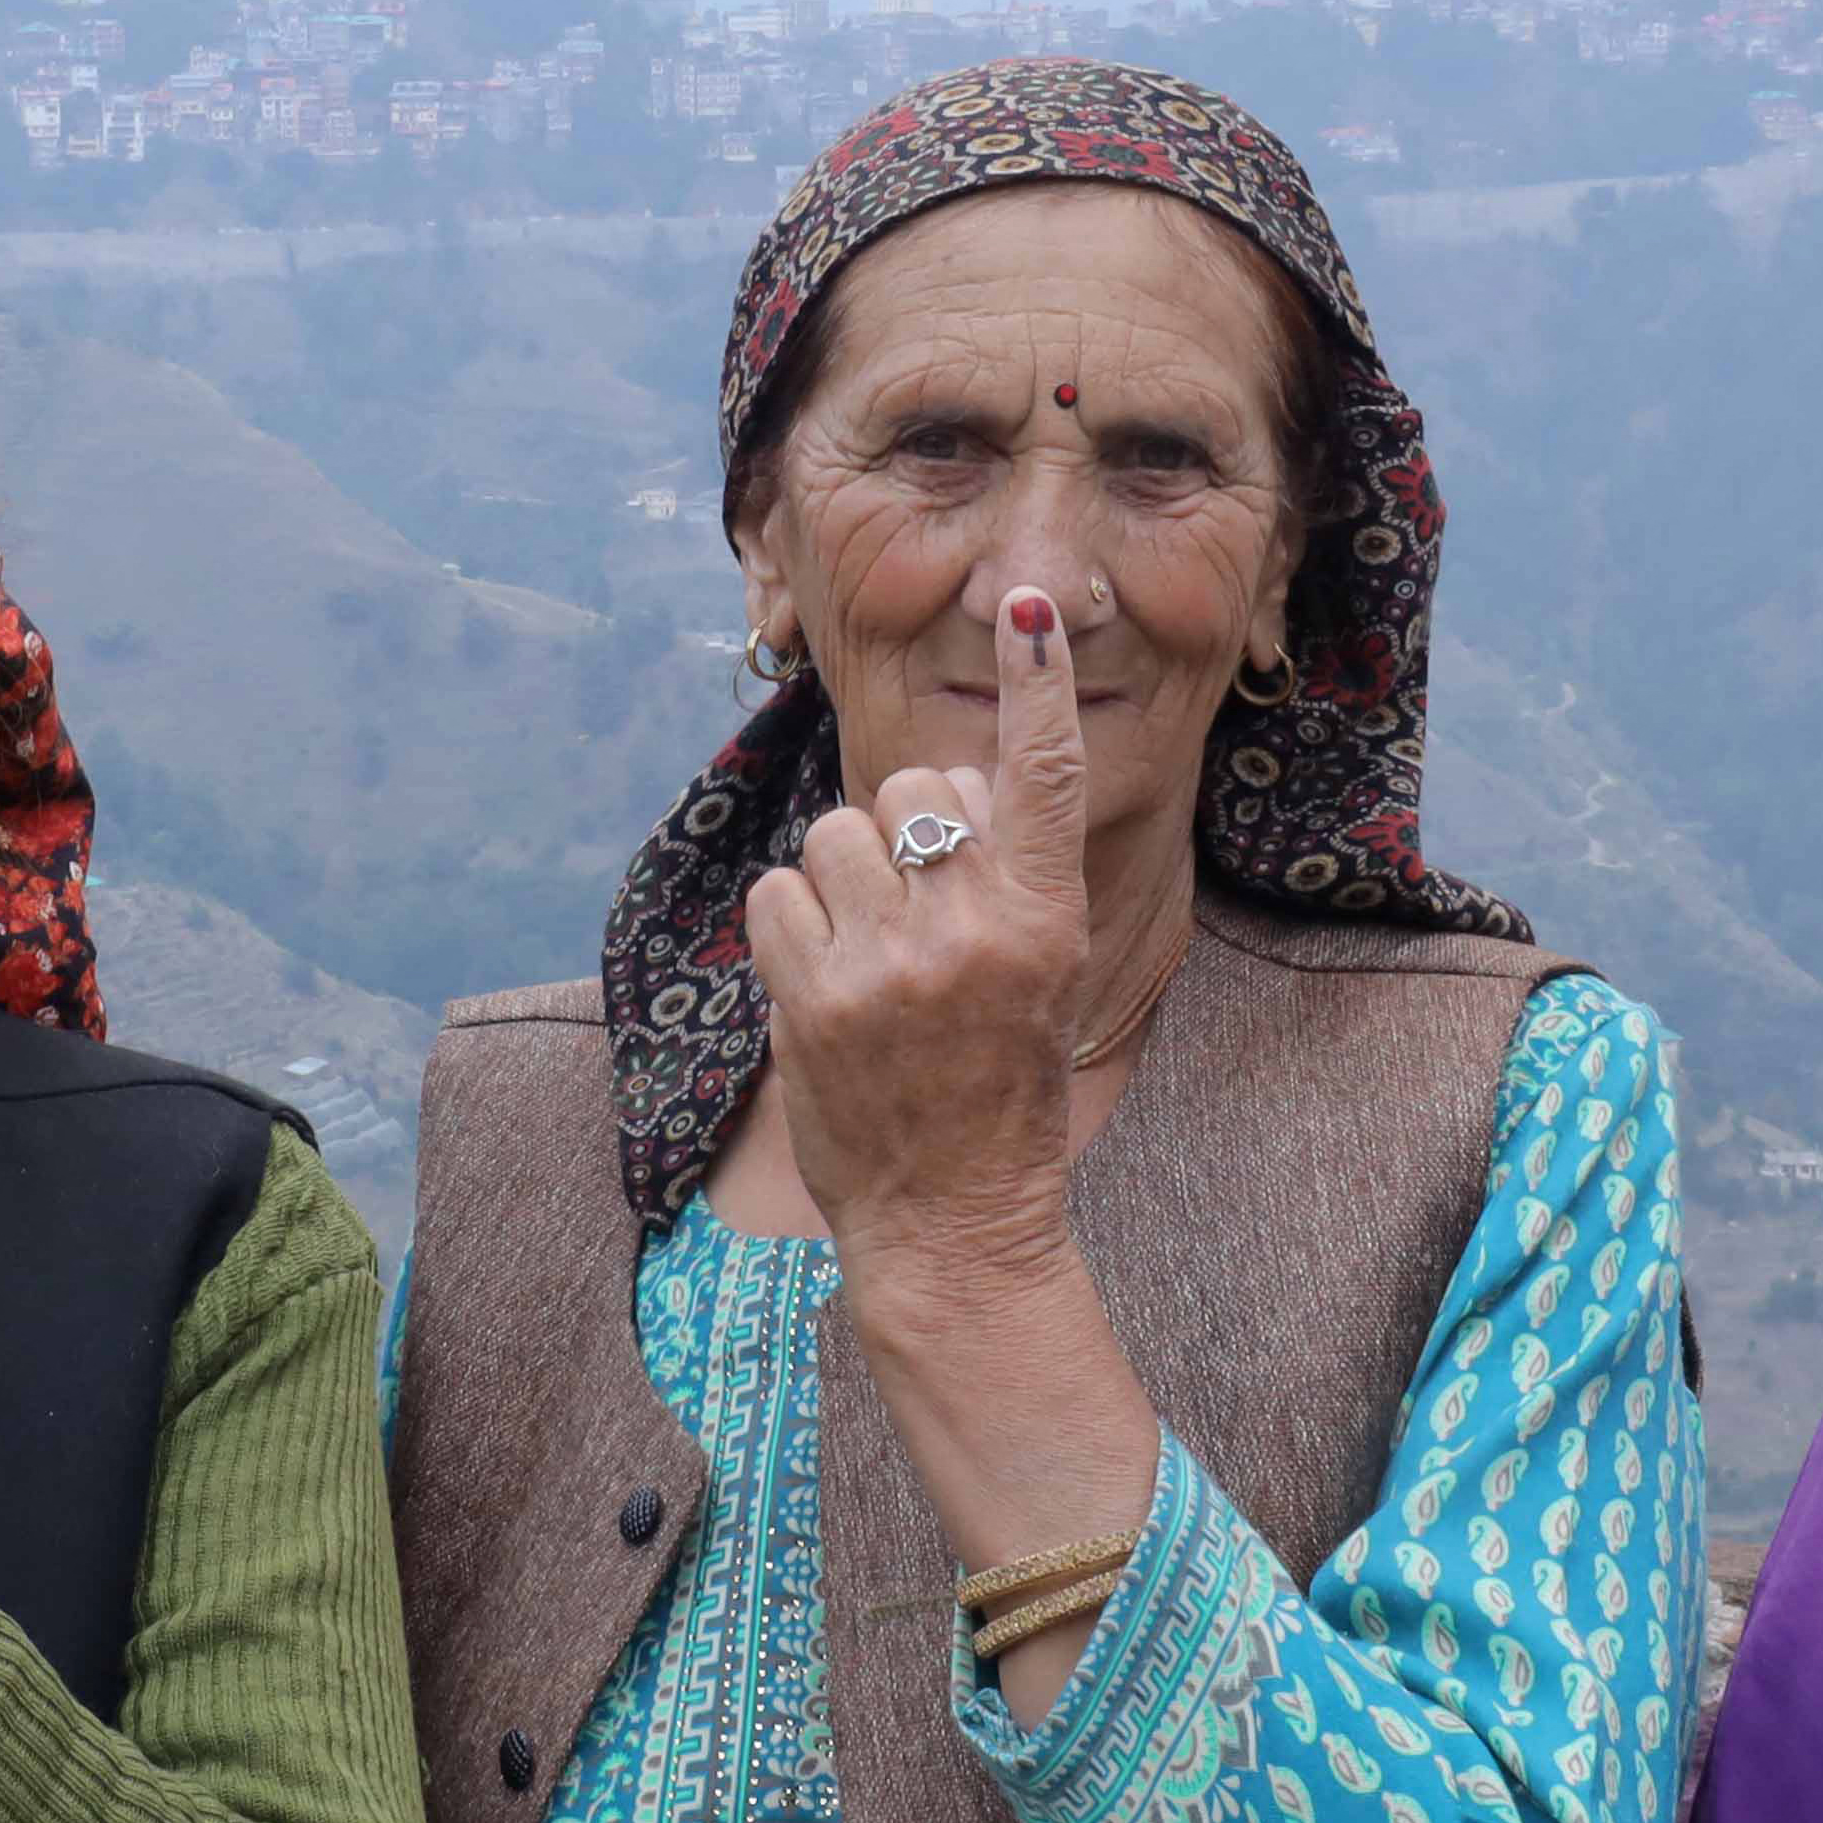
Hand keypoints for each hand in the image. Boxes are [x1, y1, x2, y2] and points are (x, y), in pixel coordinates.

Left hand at [741, 587, 1089, 1307]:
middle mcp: (974, 929)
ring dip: (837, 880)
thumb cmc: (996, 1084)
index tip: (1033, 609)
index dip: (1038, 688)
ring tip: (866, 955)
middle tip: (915, 917)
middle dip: (901, 831)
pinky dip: (786, 926)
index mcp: (1046, 920)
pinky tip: (818, 981)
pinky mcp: (812, 997)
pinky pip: (776, 892)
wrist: (954, 1213)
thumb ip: (1002, 878)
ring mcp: (889, 963)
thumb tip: (946, 785)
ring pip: (834, 834)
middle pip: (911, 791)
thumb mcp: (1037, 975)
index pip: (1045, 780)